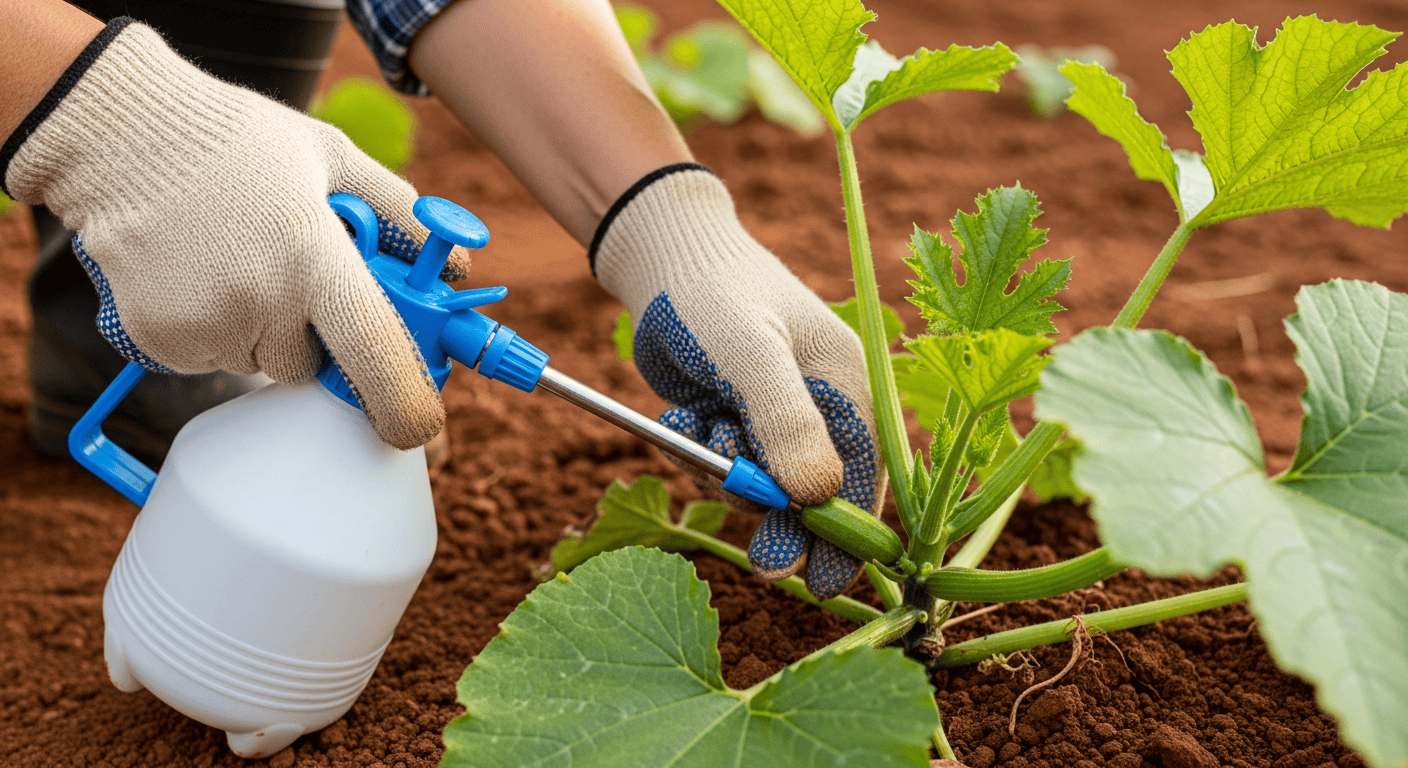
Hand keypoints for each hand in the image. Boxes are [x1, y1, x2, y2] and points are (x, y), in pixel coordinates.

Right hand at [1, 19, 469, 448]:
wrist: (118, 136)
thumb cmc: (241, 142)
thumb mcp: (334, 157)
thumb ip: (403, 214)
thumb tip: (460, 269)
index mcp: (313, 258)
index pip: (374, 353)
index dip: (404, 402)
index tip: (420, 430)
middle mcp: (259, 302)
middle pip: (312, 366)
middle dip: (316, 336)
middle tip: (295, 277)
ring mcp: (204, 327)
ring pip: (261, 363)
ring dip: (263, 330)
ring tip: (237, 259)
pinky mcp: (159, 341)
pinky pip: (212, 359)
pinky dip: (217, 331)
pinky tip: (200, 273)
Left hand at [592, 164, 885, 599]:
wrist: (659, 259)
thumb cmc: (715, 293)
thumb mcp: (752, 354)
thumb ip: (786, 422)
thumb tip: (816, 496)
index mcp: (847, 385)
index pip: (862, 476)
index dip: (845, 535)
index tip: (821, 583)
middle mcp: (818, 404)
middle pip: (812, 493)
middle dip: (782, 524)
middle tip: (763, 568)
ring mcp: (773, 414)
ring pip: (757, 483)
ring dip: (724, 473)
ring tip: (702, 424)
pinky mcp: (733, 418)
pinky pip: (719, 466)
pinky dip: (696, 455)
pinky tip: (682, 420)